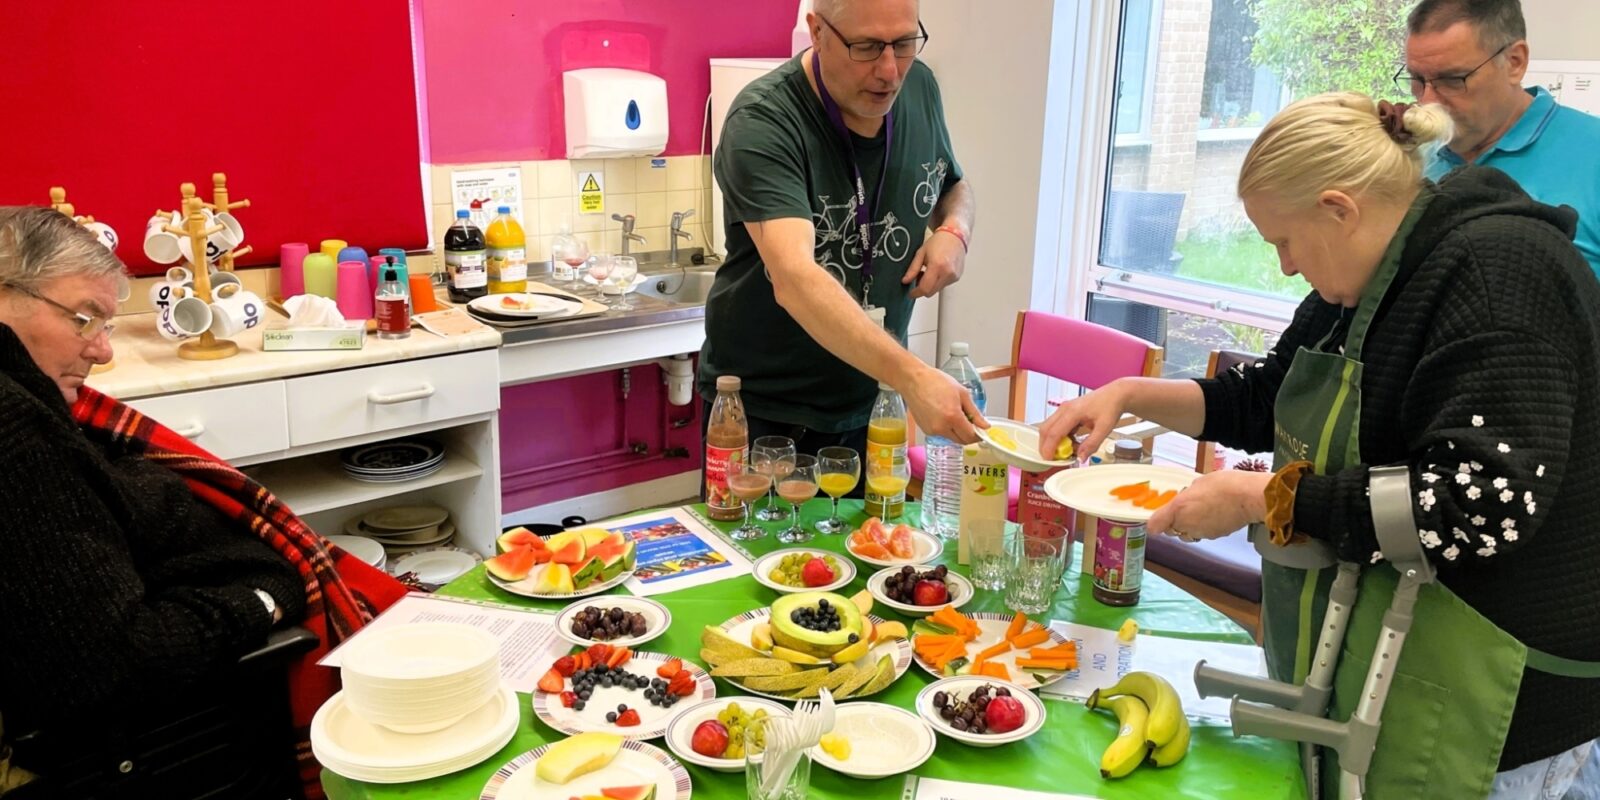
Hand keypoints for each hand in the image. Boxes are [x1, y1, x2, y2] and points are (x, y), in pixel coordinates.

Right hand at [900, 365, 987, 443]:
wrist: (914, 380)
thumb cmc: (935, 382)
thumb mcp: (962, 393)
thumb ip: (975, 412)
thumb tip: (984, 425)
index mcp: (952, 417)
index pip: (971, 436)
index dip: (979, 435)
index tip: (982, 430)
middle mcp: (941, 427)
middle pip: (962, 441)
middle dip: (969, 434)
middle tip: (971, 422)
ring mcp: (932, 430)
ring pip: (952, 438)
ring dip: (957, 431)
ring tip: (954, 413)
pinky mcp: (926, 430)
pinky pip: (942, 434)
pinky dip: (947, 428)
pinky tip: (943, 414)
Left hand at [903, 229, 965, 298]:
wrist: (955, 236)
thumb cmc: (939, 241)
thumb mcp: (921, 253)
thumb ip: (912, 269)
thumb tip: (905, 280)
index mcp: (937, 266)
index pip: (925, 289)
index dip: (915, 293)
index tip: (910, 293)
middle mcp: (947, 273)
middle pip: (931, 292)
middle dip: (922, 288)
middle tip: (918, 277)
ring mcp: (953, 276)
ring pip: (937, 289)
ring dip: (930, 284)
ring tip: (928, 271)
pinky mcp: (957, 277)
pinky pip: (944, 285)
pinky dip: (938, 281)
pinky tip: (937, 270)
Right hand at [1038, 381, 1129, 463]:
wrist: (1115, 395)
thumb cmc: (1110, 406)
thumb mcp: (1104, 428)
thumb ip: (1092, 444)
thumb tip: (1081, 457)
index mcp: (1072, 412)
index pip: (1054, 433)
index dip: (1049, 448)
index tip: (1049, 460)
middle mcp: (1064, 409)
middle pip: (1045, 430)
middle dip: (1046, 446)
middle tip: (1056, 458)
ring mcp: (1063, 409)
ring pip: (1048, 428)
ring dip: (1054, 442)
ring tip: (1071, 449)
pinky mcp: (1065, 412)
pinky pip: (1056, 427)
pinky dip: (1060, 437)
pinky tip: (1073, 442)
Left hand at [1146, 470, 1270, 540]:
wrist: (1248, 497)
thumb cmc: (1224, 484)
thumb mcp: (1199, 483)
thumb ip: (1187, 494)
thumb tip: (1186, 497)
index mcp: (1178, 508)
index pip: (1155, 526)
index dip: (1154, 523)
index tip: (1155, 519)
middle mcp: (1186, 524)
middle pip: (1172, 530)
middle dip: (1174, 522)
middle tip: (1183, 509)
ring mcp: (1200, 532)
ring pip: (1187, 534)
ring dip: (1189, 527)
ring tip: (1200, 512)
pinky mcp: (1214, 536)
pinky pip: (1203, 534)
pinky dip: (1205, 528)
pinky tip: (1214, 516)